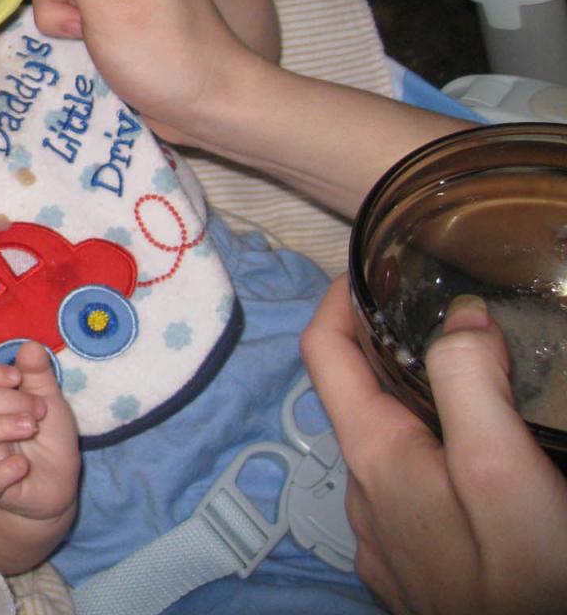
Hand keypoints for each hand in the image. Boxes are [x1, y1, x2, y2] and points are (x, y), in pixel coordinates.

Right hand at [0, 341, 79, 523]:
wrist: (57, 484)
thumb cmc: (46, 438)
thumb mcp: (49, 401)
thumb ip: (38, 375)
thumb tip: (30, 346)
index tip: (18, 377)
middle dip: (7, 401)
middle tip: (38, 411)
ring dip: (2, 427)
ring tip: (31, 428)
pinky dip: (2, 471)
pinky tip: (22, 464)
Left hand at [301, 275, 566, 614]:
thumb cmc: (527, 581)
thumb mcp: (502, 470)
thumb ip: (469, 383)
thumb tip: (457, 318)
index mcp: (375, 456)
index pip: (322, 352)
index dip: (339, 299)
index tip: (373, 267)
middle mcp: (365, 494)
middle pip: (356, 396)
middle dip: (387, 346)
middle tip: (438, 313)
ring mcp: (385, 537)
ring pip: (387, 445)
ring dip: (414, 402)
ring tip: (472, 378)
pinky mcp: (413, 569)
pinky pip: (409, 492)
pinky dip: (431, 453)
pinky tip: (476, 459)